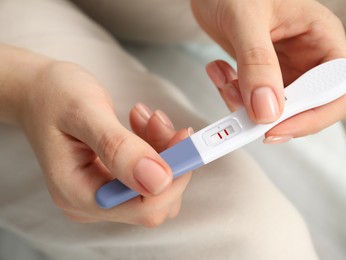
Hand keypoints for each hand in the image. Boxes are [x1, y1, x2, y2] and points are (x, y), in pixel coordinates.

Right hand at [20, 62, 191, 225]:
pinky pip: (149, 173)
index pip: (143, 208)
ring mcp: (103, 192)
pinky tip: (143, 124)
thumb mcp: (85, 113)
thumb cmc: (53, 96)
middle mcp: (92, 201)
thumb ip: (119, 148)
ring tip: (148, 118)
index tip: (184, 141)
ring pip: (157, 185)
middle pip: (155, 200)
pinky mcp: (113, 179)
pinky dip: (156, 147)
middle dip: (169, 161)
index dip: (172, 179)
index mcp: (78, 193)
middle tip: (163, 123)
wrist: (39, 92)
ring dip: (164, 150)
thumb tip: (158, 180)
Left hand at [191, 0, 345, 142]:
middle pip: (309, 107)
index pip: (341, 89)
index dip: (316, 115)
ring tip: (225, 80)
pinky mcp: (262, 75)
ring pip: (276, 109)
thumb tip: (267, 109)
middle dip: (273, 115)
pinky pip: (251, 101)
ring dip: (245, 105)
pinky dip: (232, 94)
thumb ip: (257, 62)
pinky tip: (220, 71)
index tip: (277, 125)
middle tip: (243, 113)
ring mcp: (284, 68)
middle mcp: (308, 56)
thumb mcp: (246, 18)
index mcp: (321, 36)